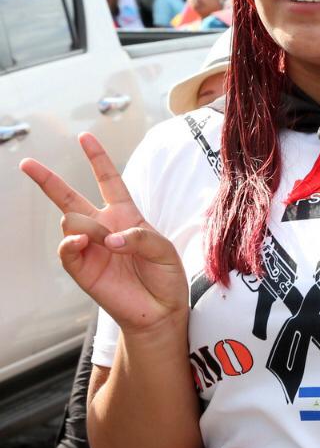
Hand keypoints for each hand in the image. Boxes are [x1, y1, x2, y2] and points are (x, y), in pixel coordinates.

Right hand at [20, 134, 187, 337]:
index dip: (98, 159)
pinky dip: (72, 243)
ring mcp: (90, 248)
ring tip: (108, 244)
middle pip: (70, 197)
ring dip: (90, 228)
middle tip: (27, 163)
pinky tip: (81, 242)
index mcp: (126, 215)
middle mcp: (104, 228)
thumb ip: (139, 236)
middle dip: (48, 180)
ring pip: (72, 222)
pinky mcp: (82, 269)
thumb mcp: (164, 249)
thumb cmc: (165, 276)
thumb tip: (107, 240)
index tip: (84, 137)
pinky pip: (66, 250)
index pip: (109, 181)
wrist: (161, 310)